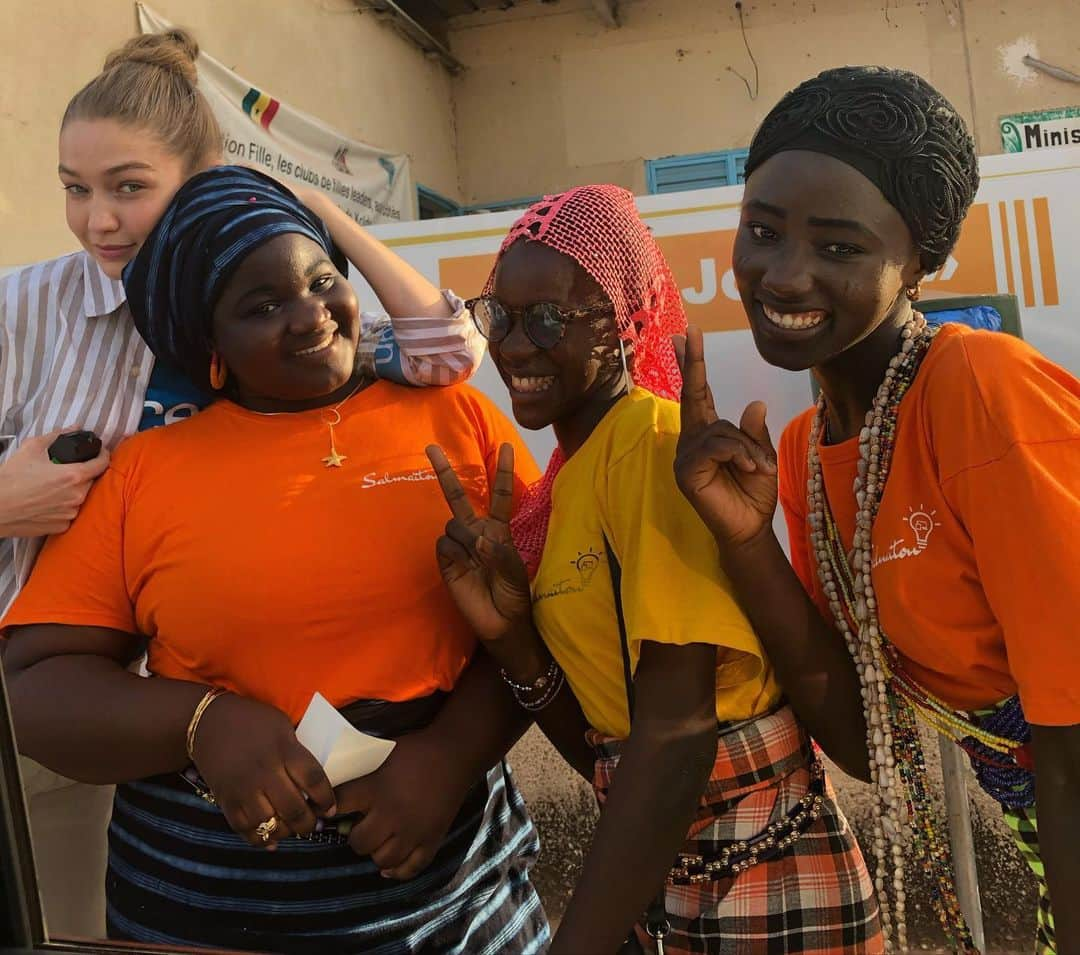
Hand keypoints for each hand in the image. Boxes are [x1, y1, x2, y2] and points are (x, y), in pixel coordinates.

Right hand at [0, 430, 109, 536]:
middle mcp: (77, 496)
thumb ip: (57, 436)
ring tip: (53, 486)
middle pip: (91, 480)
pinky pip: (70, 512)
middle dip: (83, 473)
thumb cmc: (11, 478)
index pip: (102, 463)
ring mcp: (71, 513)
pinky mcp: (62, 526)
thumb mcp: (31, 448)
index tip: (98, 451)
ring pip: (81, 497)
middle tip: (65, 469)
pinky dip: (63, 506)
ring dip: (73, 490)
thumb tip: (75, 428)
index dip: (102, 454)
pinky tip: (48, 502)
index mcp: (74, 476)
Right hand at [192, 693, 335, 848]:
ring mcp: (244, 789)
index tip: (330, 808)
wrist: (206, 722)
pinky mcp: (226, 801)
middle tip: (314, 824)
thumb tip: (313, 780)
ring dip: (286, 832)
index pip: (313, 780)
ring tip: (294, 829)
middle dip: (308, 823)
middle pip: (294, 808)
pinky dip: (260, 839)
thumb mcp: (283, 725)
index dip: (326, 799)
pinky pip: (245, 829)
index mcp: (284, 750)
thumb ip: (297, 752)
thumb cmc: (252, 720)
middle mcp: (265, 773)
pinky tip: (272, 839)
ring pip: (271, 824)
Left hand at [334, 733, 469, 878]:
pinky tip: (389, 866)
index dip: (330, 809)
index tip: (327, 812)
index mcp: (376, 789)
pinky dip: (397, 870)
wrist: (454, 755)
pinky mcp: (431, 840)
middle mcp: (392, 814)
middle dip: (356, 835)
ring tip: (379, 840)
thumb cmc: (415, 751)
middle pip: (359, 842)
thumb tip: (333, 782)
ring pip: (382, 859)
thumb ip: (361, 772)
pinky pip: (410, 868)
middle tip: (361, 826)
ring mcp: (413, 831)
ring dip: (376, 851)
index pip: (340, 804)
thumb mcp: (382, 753)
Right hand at [426, 443, 531, 642]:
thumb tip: (478, 540)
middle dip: (445, 472)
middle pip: (459, 497)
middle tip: (430, 447)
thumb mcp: (515, 571)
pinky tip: (464, 568)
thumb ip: (499, 552)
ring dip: (466, 538)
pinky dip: (455, 554)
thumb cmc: (514, 593)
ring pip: (453, 524)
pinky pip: (444, 545)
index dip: (502, 472)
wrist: (502, 622)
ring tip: (478, 562)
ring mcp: (460, 546)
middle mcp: (476, 533)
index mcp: (498, 530)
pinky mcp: (446, 562)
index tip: (506, 447)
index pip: (501, 495)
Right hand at [673, 326, 777, 548]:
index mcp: (709, 432)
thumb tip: (753, 403)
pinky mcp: (685, 472)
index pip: (699, 392)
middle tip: (688, 332)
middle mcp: (691, 439)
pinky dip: (737, 454)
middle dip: (691, 363)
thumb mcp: (762, 454)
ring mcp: (685, 455)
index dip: (692, 364)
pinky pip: (714, 448)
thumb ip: (754, 431)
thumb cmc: (754, 493)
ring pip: (718, 430)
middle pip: (694, 395)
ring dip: (744, 446)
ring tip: (756, 467)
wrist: (751, 528)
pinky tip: (748, 467)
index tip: (687, 334)